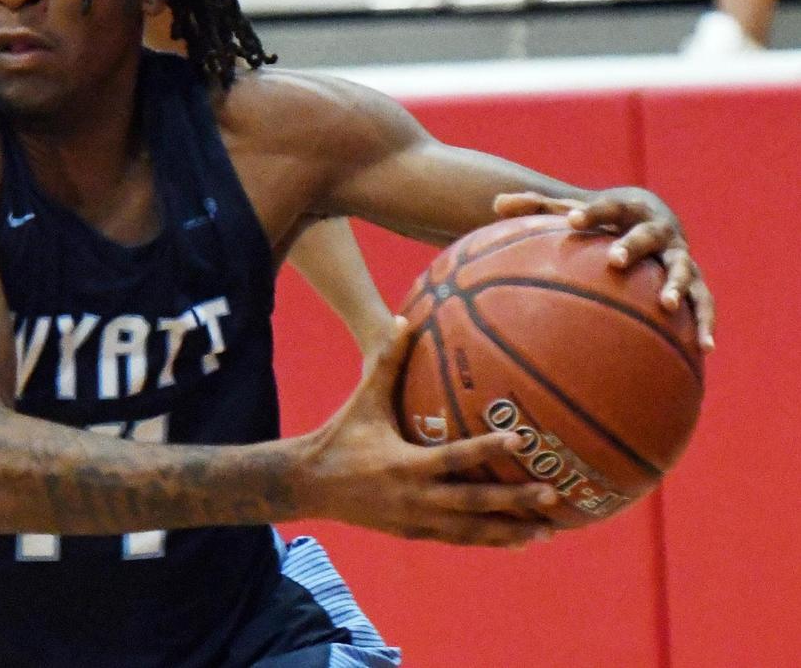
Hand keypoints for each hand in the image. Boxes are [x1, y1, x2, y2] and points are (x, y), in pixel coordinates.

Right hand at [300, 324, 558, 548]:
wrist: (309, 484)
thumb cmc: (340, 436)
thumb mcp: (364, 400)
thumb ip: (386, 362)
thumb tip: (405, 320)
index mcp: (405, 464)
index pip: (454, 458)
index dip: (486, 449)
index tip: (519, 440)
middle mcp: (415, 498)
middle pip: (473, 504)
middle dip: (514, 502)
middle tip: (552, 494)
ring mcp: (416, 520)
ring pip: (471, 531)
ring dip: (509, 531)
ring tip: (547, 531)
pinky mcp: (414, 533)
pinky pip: (458, 539)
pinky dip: (487, 540)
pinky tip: (514, 541)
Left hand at [494, 189, 715, 351]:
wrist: (651, 214)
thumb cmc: (600, 217)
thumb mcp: (572, 209)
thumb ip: (536, 207)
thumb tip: (494, 204)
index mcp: (626, 210)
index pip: (605, 208)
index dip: (588, 213)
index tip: (569, 220)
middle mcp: (657, 230)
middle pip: (646, 236)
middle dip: (631, 247)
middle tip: (615, 259)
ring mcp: (679, 255)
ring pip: (681, 269)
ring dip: (675, 285)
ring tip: (666, 304)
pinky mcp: (695, 281)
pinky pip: (703, 303)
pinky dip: (706, 322)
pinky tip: (703, 348)